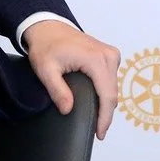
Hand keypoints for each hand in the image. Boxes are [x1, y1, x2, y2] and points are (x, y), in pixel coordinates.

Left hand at [24, 20, 120, 138]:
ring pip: (113, 87)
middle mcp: (108, 56)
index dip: (104, 117)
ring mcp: (111, 54)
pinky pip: (111, 80)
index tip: (99, 133)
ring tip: (96, 120)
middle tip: (97, 131)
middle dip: (106, 114)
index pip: (107, 95)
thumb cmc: (46, 45)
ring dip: (106, 104)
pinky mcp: (109, 55)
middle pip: (112, 93)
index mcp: (96, 59)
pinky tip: (97, 103)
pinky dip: (105, 93)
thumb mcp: (45, 70)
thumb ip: (57, 90)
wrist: (48, 26)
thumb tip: (68, 109)